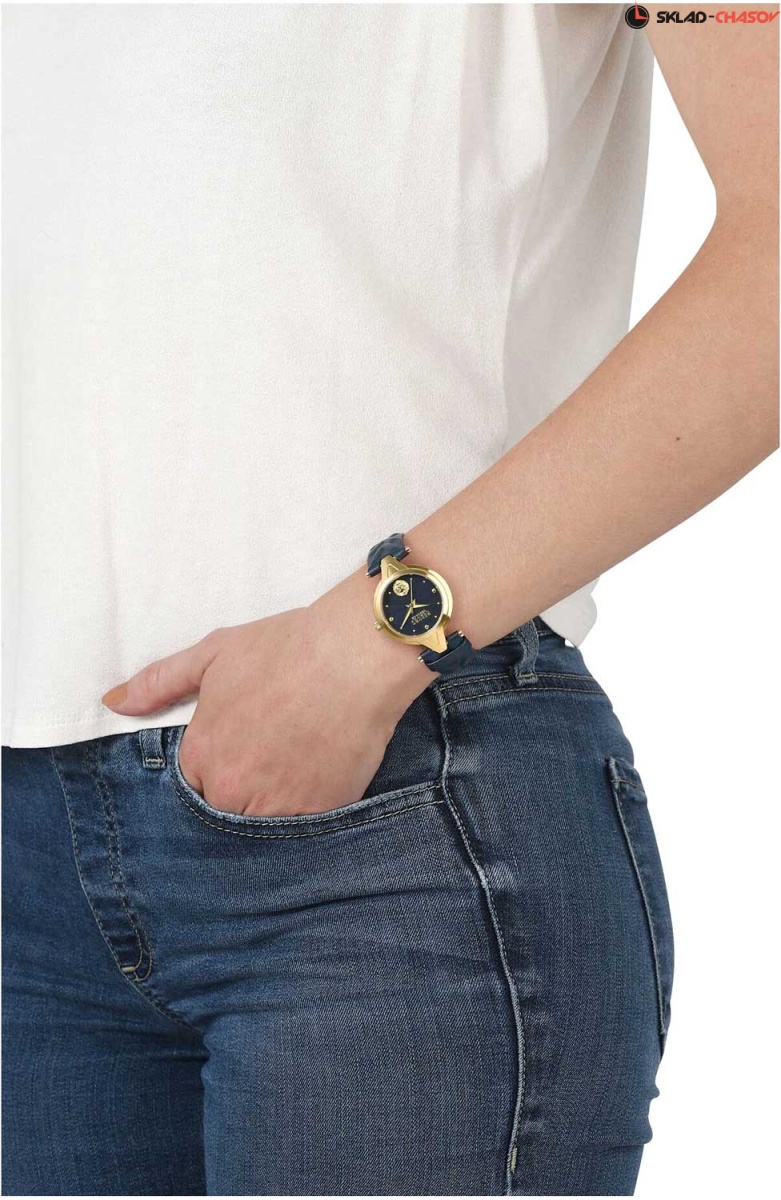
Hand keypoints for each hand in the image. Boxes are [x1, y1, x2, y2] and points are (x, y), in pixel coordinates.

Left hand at [99, 574, 428, 816]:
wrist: (353, 656)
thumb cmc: (285, 649)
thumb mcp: (212, 654)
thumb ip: (159, 682)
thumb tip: (114, 701)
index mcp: (203, 756)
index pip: (193, 786)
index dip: (215, 766)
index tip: (239, 746)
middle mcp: (233, 792)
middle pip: (227, 809)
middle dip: (243, 788)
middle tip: (273, 754)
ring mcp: (277, 808)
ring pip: (264, 823)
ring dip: (274, 803)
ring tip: (297, 764)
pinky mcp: (320, 815)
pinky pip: (305, 828)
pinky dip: (309, 808)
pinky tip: (321, 773)